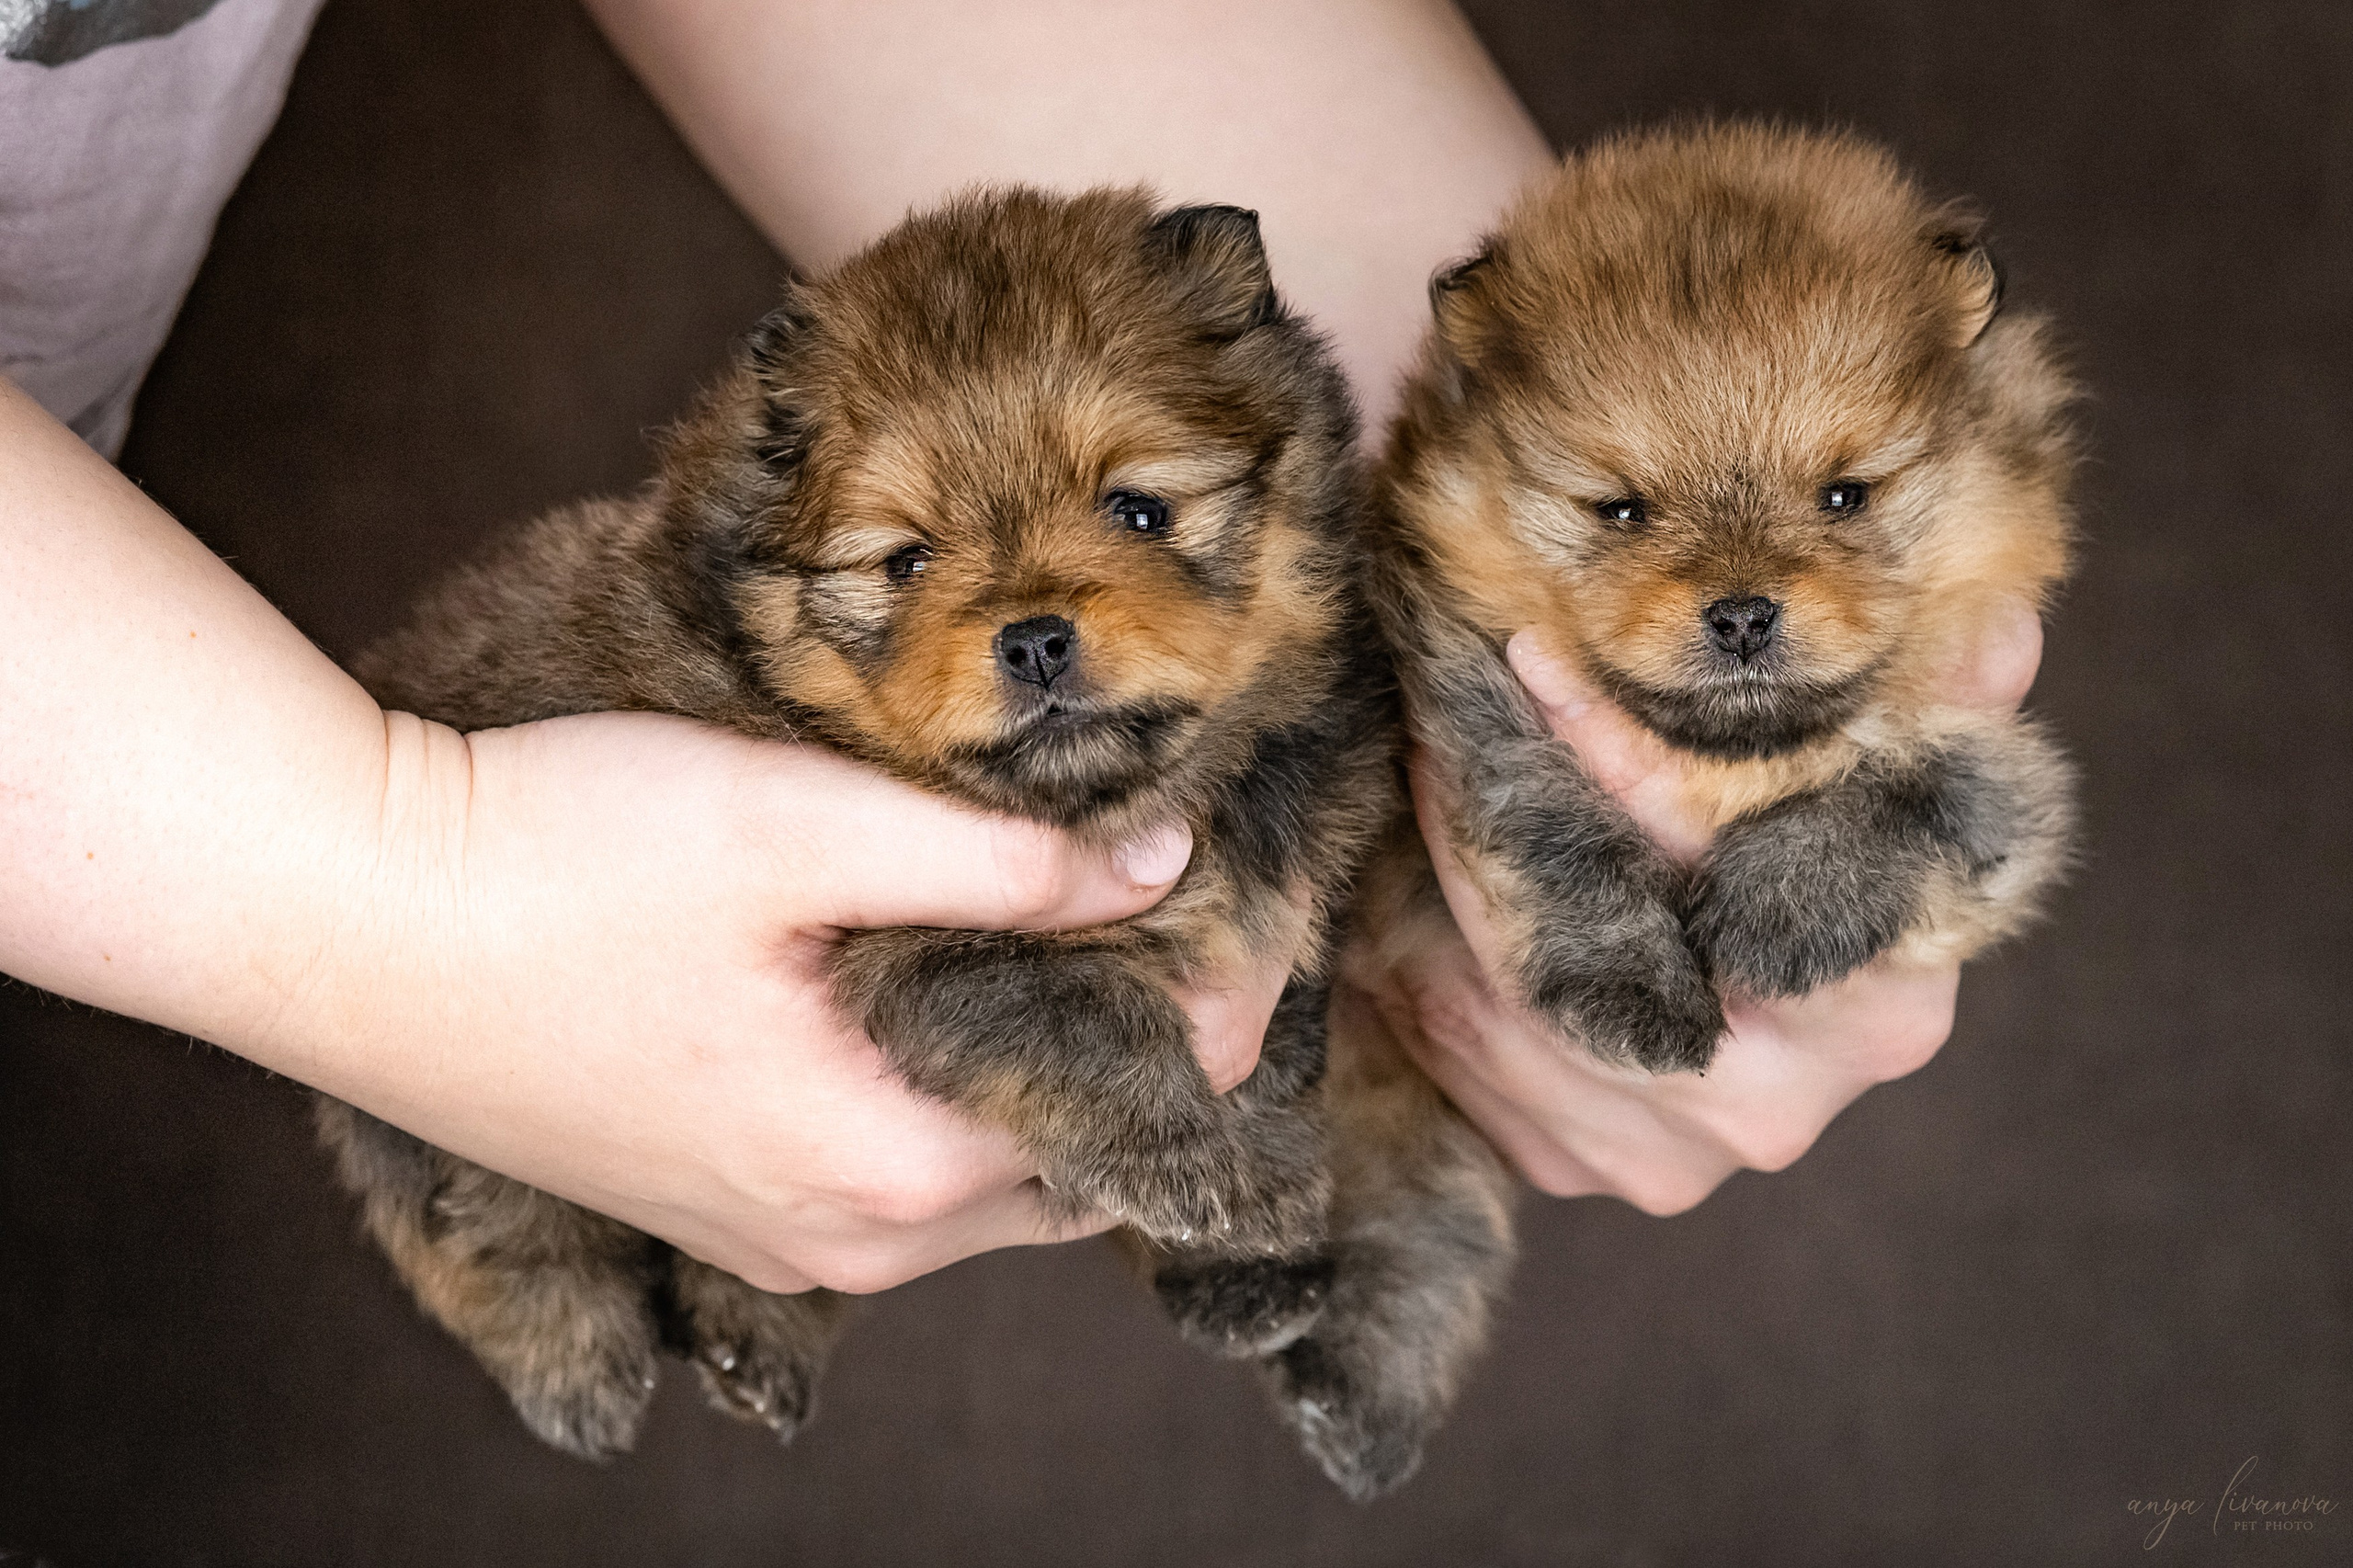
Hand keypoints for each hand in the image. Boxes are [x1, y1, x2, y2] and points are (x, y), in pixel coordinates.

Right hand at [285, 711, 1287, 1295]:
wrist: (340, 914)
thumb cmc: (557, 859)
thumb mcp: (801, 829)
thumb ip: (999, 863)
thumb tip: (1162, 868)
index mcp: (884, 1170)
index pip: (1120, 1116)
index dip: (1196, 1019)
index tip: (1226, 919)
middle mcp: (838, 1240)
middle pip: (1059, 1171)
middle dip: (1122, 1058)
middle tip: (1144, 922)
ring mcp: (763, 1235)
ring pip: (970, 1184)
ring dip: (1025, 1079)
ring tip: (1044, 942)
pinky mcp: (706, 1204)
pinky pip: (881, 1180)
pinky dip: (936, 1102)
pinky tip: (918, 992)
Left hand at [1356, 603, 2043, 1213]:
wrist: (1746, 1052)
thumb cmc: (1814, 891)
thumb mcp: (1881, 807)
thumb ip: (1935, 724)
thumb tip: (2001, 625)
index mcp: (1878, 1006)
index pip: (1726, 863)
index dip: (1623, 759)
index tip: (1535, 660)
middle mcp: (1777, 1104)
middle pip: (1591, 937)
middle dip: (1503, 818)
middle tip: (1444, 715)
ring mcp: (1671, 1156)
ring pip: (1509, 987)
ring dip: (1453, 880)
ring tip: (1431, 784)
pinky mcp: (1575, 1166)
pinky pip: (1464, 1047)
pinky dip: (1433, 959)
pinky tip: (1429, 896)